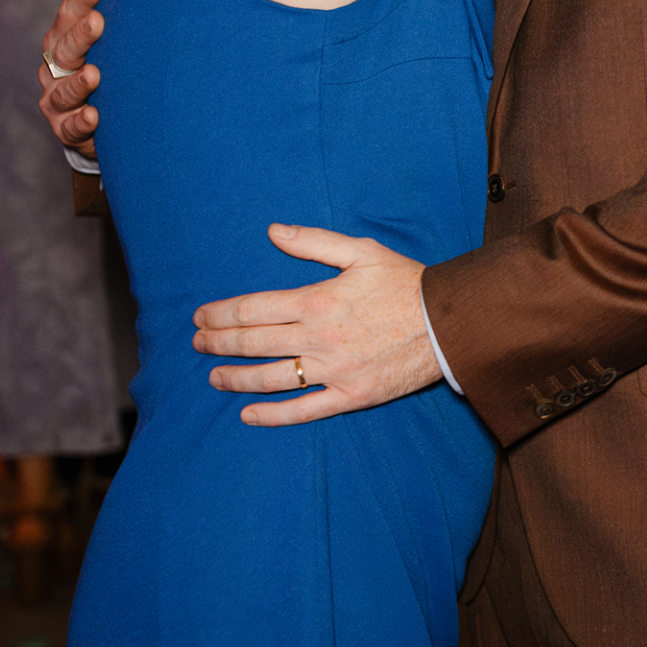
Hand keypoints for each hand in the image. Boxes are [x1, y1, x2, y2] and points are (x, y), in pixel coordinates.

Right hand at [38, 0, 104, 155]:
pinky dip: (81, 121)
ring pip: (63, 90)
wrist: (100, 117)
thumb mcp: (95, 28)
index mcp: (63, 38)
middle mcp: (55, 67)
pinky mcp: (65, 129)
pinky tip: (94, 115)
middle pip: (64, 50)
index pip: (70, 14)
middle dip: (80, 36)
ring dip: (78, 83)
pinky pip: (70, 127)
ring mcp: (57, 99)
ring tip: (95, 75)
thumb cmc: (100, 62)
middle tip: (98, 22)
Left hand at [191, 226, 441, 425]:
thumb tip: (272, 232)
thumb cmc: (406, 283)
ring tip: (214, 376)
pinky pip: (302, 410)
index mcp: (318, 300)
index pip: (253, 309)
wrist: (450, 323)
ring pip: (270, 378)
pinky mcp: (349, 395)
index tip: (201, 316)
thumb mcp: (362, 252)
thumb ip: (313, 242)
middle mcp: (319, 338)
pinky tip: (247, 414)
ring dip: (235, 378)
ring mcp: (333, 370)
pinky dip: (272, 415)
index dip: (221, 313)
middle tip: (197, 342)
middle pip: (254, 343)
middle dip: (218, 342)